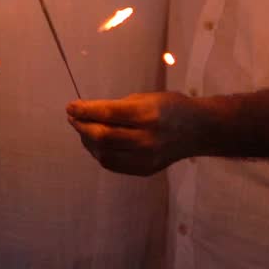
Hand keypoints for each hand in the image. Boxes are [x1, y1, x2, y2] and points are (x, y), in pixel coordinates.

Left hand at [66, 92, 201, 175]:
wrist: (198, 130)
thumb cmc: (170, 107)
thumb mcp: (145, 98)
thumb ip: (117, 107)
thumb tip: (84, 113)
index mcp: (148, 114)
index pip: (108, 114)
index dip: (85, 111)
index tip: (70, 106)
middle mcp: (147, 138)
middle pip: (103, 137)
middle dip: (82, 127)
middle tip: (73, 118)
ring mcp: (147, 158)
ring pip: (105, 155)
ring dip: (88, 142)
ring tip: (83, 130)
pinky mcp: (146, 170)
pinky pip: (114, 165)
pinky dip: (100, 154)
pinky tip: (96, 144)